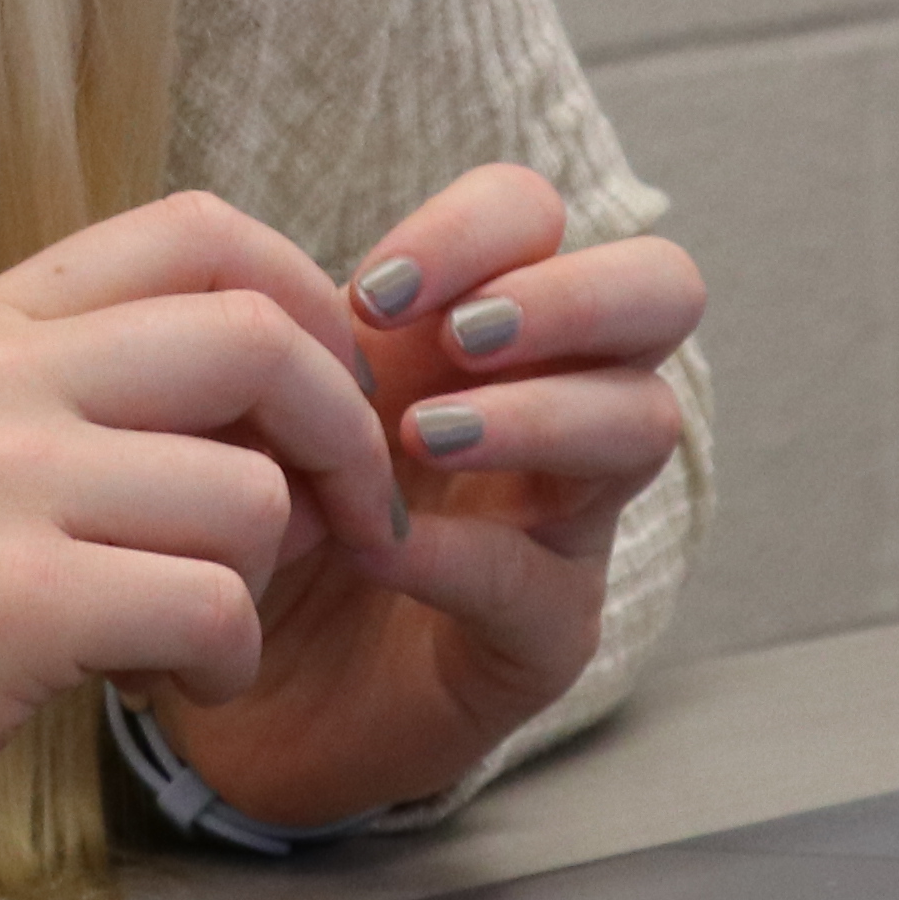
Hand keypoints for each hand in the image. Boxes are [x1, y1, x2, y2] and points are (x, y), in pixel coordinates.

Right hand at [0, 191, 425, 899]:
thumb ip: (80, 395)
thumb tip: (272, 389)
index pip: (199, 229)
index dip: (308, 299)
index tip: (329, 397)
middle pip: (256, 337)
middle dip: (343, 435)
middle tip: (348, 522)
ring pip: (248, 493)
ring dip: (263, 583)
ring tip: (194, 633)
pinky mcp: (8, 603)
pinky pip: (211, 605)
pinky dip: (223, 661)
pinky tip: (160, 685)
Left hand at [147, 163, 703, 832]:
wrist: (235, 682)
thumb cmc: (262, 509)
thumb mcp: (271, 401)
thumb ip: (297, 336)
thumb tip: (278, 279)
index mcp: (479, 325)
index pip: (538, 217)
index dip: (478, 228)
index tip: (373, 297)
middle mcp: (556, 402)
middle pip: (663, 289)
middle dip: (573, 295)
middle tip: (461, 340)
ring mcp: (568, 519)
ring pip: (646, 421)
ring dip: (538, 413)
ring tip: (422, 438)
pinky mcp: (547, 635)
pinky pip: (546, 579)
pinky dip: (464, 555)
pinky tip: (382, 553)